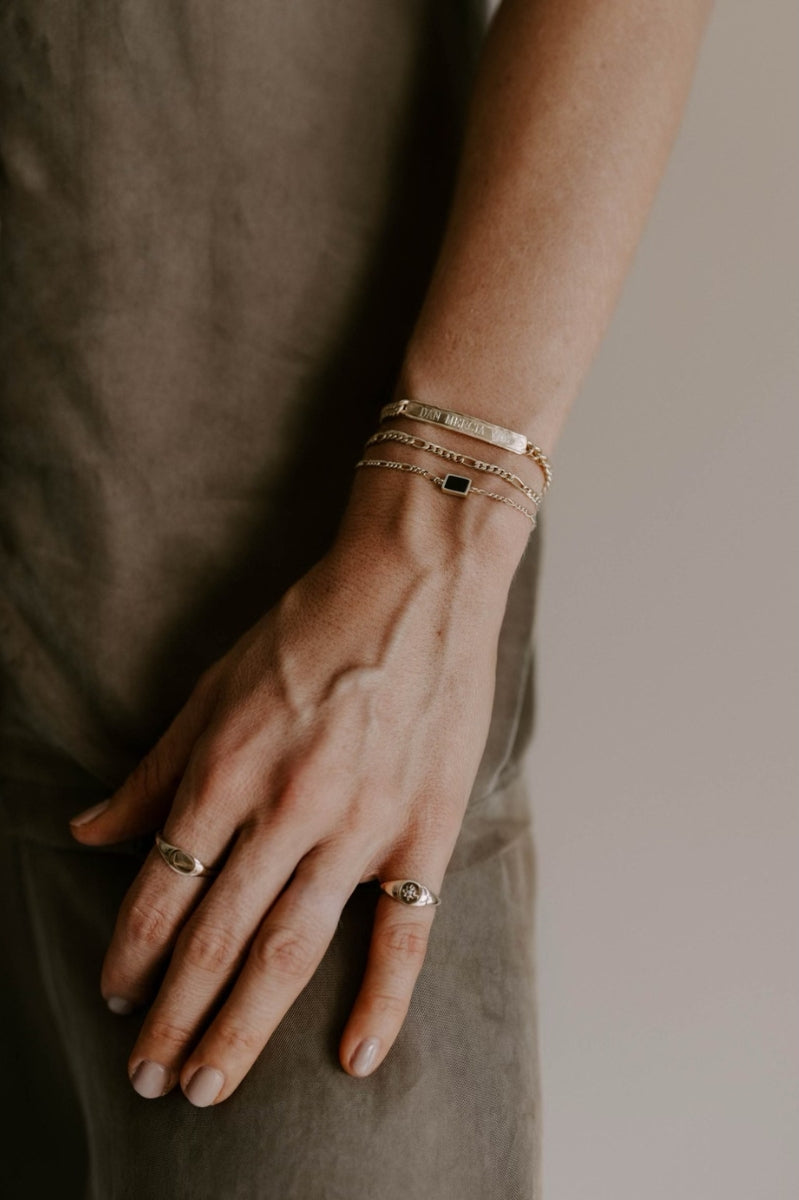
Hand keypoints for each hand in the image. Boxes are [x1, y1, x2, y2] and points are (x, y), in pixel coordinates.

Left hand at [69, 467, 525, 1105]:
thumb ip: (154, 769)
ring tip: (206, 1084)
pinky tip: (354, 1057)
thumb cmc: (310, 629)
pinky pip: (403, 933)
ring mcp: (361, 825)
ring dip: (241, 1026)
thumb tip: (91, 831)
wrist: (415, 586)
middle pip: (216, 936)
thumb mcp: (212, 688)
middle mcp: (289, 807)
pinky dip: (382, 1000)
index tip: (116, 997)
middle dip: (173, 1016)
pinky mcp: (423, 831)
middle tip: (148, 1079)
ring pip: (291, 948)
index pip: (163, 887)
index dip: (130, 952)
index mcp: (229, 767)